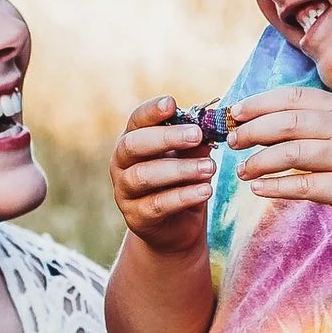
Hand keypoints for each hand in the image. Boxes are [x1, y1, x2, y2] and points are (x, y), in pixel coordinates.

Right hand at [111, 96, 215, 257]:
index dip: (152, 111)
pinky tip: (206, 190)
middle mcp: (121, 163)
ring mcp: (124, 191)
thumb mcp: (190, 159)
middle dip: (167, 137)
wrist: (176, 229)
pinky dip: (183, 196)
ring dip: (179, 169)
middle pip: (135, 145)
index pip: (136, 120)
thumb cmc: (181, 183)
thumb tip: (210, 126)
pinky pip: (157, 204)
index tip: (172, 103)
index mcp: (133, 141)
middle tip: (197, 134)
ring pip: (144, 175)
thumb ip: (195, 143)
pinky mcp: (136, 217)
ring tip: (210, 167)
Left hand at [229, 87, 331, 240]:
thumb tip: (248, 120)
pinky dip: (275, 187)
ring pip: (293, 154)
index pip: (294, 97)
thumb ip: (303, 124)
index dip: (259, 103)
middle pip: (289, 123)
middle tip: (231, 143)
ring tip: (241, 170)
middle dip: (253, 131)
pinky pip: (304, 186)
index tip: (234, 114)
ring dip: (259, 162)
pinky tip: (257, 189)